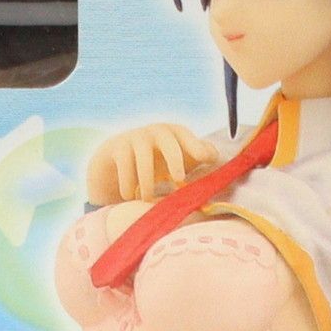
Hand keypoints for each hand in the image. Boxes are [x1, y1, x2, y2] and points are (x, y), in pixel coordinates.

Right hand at [86, 123, 218, 204]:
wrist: (118, 160)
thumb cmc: (157, 161)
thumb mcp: (179, 159)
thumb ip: (198, 156)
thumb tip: (214, 156)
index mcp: (174, 133)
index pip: (186, 135)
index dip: (196, 145)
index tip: (205, 159)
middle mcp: (155, 131)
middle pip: (167, 139)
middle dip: (174, 157)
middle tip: (178, 178)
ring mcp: (135, 137)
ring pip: (143, 156)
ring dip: (146, 179)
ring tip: (147, 198)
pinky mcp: (116, 146)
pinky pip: (124, 164)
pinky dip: (127, 182)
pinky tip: (129, 196)